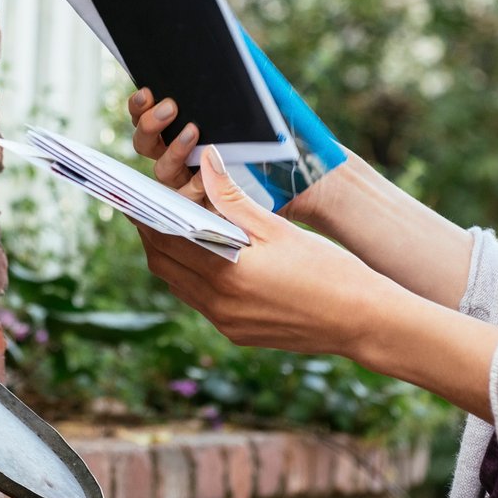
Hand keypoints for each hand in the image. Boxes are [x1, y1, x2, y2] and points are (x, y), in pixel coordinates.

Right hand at [125, 32, 349, 215]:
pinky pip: (190, 199)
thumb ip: (238, 70)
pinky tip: (207, 174)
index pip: (146, 114)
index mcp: (182, 124)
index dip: (139, 105)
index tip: (147, 90)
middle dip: (151, 123)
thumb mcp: (260, 95)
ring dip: (173, 150)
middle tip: (170, 106)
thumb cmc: (282, 132)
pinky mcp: (210, 206)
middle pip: (146, 143)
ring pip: (163, 172)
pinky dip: (196, 185)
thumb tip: (221, 31)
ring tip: (194, 132)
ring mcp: (192, 182)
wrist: (311, 176)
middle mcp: (181, 154)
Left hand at [132, 145, 395, 359]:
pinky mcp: (239, 334)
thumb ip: (234, 199)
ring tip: (174, 226)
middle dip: (153, 235)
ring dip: (172, 257)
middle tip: (149, 206)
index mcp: (226, 276)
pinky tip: (207, 255)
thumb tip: (207, 162)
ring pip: (181, 286)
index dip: (146, 216)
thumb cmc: (328, 270)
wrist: (363, 322)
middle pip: (166, 266)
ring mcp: (228, 324)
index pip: (166, 242)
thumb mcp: (279, 229)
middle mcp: (219, 306)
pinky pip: (202, 302)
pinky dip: (195, 276)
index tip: (135, 195)